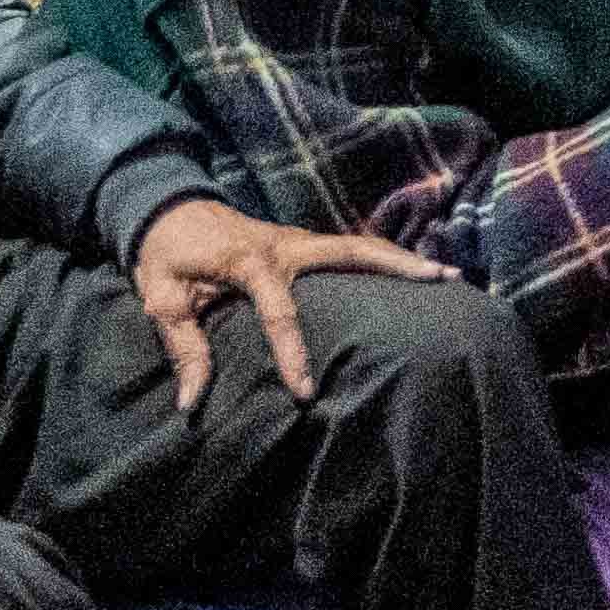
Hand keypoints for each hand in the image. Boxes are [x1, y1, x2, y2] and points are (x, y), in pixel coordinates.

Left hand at [131, 197, 455, 408]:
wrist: (166, 207)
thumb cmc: (164, 256)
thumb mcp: (161, 300)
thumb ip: (183, 348)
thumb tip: (192, 402)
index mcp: (250, 261)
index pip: (279, 311)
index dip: (291, 353)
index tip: (303, 392)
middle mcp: (286, 244)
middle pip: (351, 251)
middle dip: (396, 265)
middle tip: (439, 279)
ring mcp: (298, 240)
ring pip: (358, 247)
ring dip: (401, 259)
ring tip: (447, 275)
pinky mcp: (302, 244)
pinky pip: (348, 251)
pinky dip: (382, 260)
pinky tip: (413, 275)